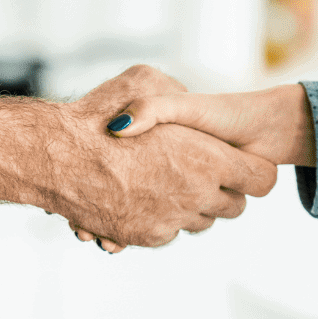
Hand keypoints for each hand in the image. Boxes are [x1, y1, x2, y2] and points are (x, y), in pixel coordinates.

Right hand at [48, 65, 277, 249]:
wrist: (57, 158)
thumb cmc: (98, 116)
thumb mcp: (143, 81)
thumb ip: (173, 93)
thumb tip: (183, 101)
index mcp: (209, 158)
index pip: (261, 179)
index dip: (252, 171)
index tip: (239, 164)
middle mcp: (196, 194)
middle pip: (234, 207)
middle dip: (223, 192)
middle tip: (202, 173)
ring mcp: (171, 220)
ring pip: (201, 223)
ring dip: (191, 206)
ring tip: (168, 183)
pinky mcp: (146, 236)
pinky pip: (168, 233)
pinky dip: (160, 218)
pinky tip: (142, 197)